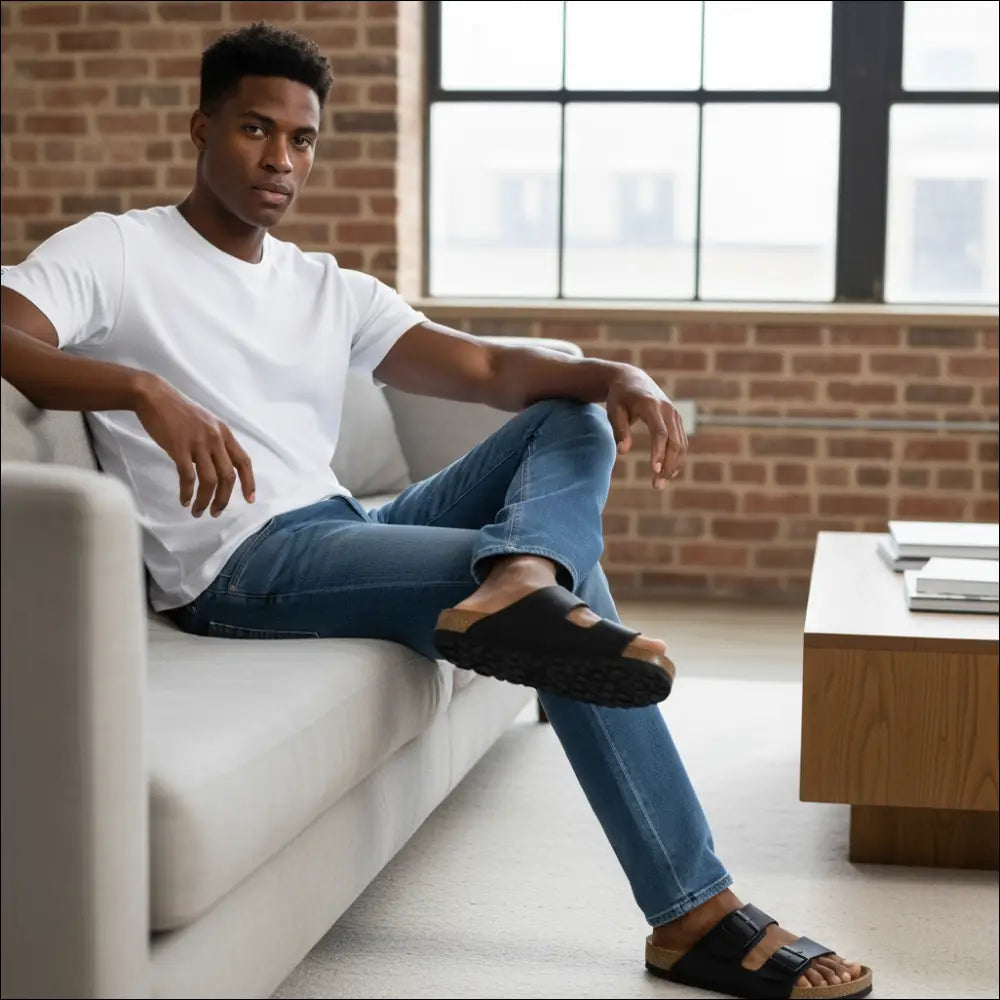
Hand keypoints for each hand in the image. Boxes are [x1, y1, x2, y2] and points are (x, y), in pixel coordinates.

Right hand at [133, 374, 254, 516]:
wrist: (153, 396)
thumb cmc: (178, 411)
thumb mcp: (205, 422)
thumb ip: (215, 441)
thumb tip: (220, 465)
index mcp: (224, 433)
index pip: (243, 461)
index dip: (249, 482)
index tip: (249, 500)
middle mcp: (215, 438)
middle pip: (228, 476)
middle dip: (223, 499)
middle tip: (216, 512)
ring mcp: (198, 442)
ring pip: (209, 480)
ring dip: (205, 501)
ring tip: (197, 511)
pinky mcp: (179, 447)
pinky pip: (187, 477)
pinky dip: (187, 492)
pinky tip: (184, 500)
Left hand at [606, 366, 687, 488]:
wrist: (633, 379)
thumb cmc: (620, 397)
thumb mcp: (614, 411)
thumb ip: (619, 430)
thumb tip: (623, 452)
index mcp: (651, 405)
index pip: (660, 432)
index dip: (659, 452)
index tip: (654, 470)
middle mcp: (667, 409)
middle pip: (674, 442)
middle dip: (668, 465)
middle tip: (657, 485)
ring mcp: (675, 415)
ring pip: (681, 444)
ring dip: (673, 465)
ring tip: (660, 484)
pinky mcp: (677, 420)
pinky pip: (681, 442)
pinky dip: (677, 458)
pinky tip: (668, 473)